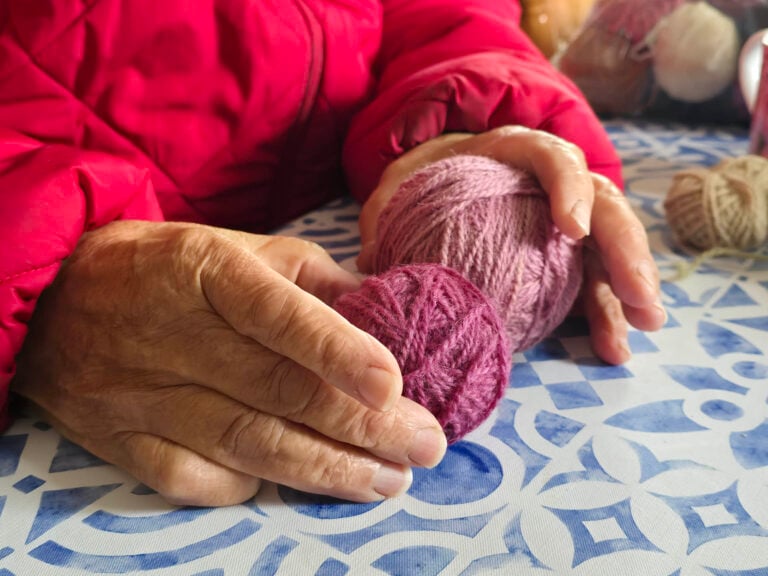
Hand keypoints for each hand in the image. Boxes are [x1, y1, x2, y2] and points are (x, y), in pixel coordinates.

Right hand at [13, 220, 446, 504]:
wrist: (59, 300)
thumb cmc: (172, 270)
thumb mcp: (242, 250)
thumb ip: (314, 280)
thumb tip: (386, 307)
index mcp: (208, 272)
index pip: (277, 314)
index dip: (337, 350)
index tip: (393, 384)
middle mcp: (173, 334)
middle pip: (277, 390)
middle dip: (361, 426)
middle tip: (424, 446)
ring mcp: (140, 394)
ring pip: (245, 443)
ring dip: (325, 470)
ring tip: (388, 481)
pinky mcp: (119, 439)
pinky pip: (191, 479)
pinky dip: (248, 487)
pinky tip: (298, 486)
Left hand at [357, 126, 665, 364]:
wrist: (433, 179)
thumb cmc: (418, 181)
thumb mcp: (395, 189)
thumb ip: (385, 216)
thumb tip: (368, 268)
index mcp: (510, 152)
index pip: (551, 157)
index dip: (568, 187)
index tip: (573, 230)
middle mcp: (549, 180)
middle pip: (603, 203)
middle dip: (625, 251)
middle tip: (639, 298)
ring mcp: (562, 215)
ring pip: (608, 243)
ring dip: (628, 285)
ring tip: (641, 325)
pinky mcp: (562, 252)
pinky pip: (589, 277)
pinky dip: (602, 309)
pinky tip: (612, 344)